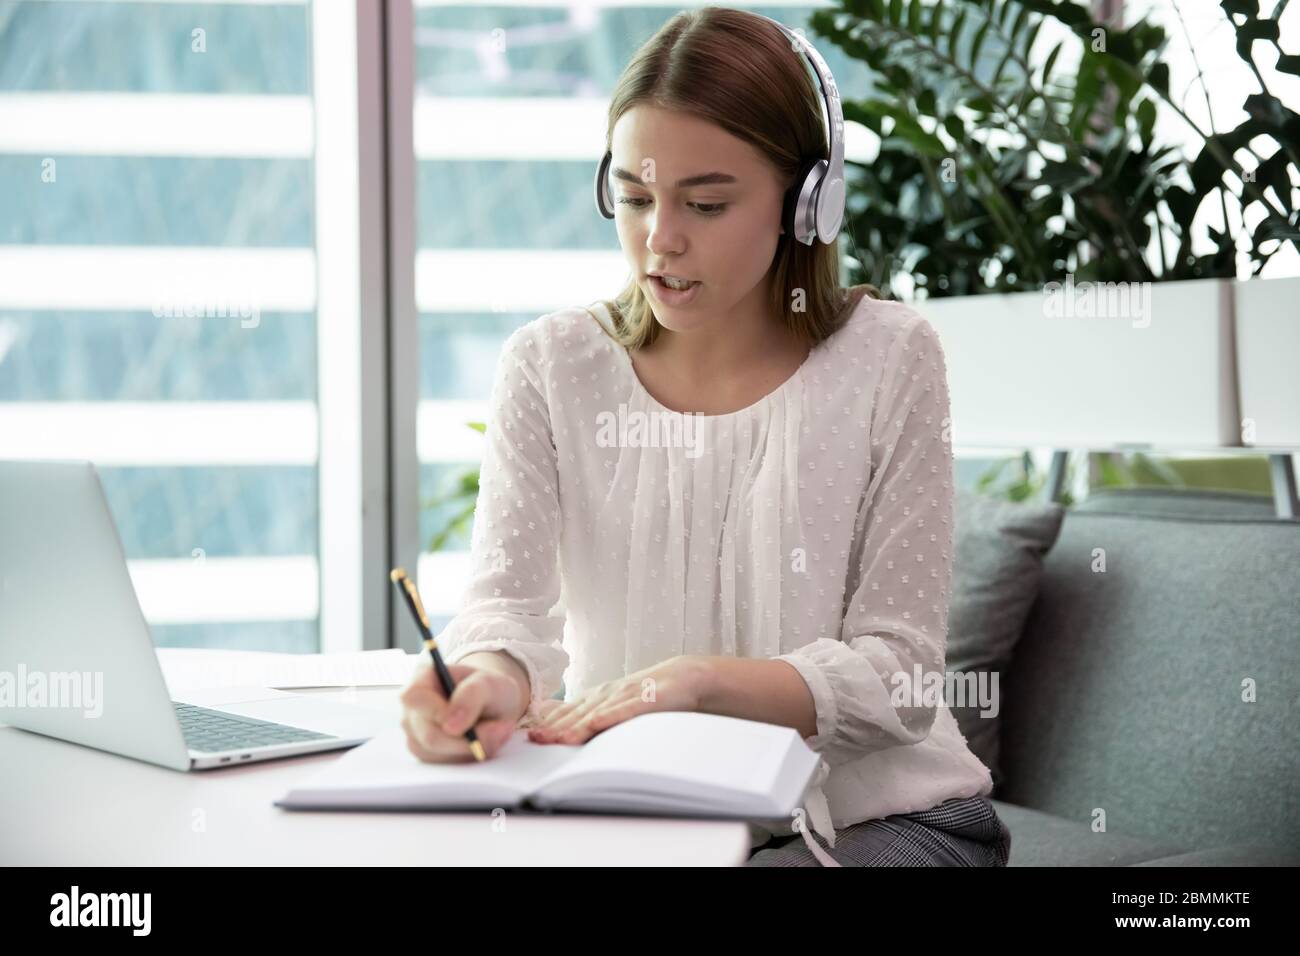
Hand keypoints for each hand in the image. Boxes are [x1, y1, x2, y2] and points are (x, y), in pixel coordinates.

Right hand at [399, 660, 521, 762]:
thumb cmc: (489, 690)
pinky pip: (446, 765)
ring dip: (472, 748)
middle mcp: (413, 709)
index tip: (467, 724)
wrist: (495, 707)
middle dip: (468, 739)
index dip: (438, 714)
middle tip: (500, 729)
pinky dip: (469, 757)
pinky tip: (483, 741)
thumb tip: (450, 726)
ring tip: (495, 731)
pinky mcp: (426, 754)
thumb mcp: (490, 683)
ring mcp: (416, 734)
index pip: (414, 699)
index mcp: (422, 679)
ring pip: (438, 755)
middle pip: (429, 735)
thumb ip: (472, 695)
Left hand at [527, 655, 707, 745]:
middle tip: (533, 740)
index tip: (527, 734)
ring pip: (595, 713)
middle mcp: (606, 694)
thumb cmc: (647, 693)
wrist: (682, 677)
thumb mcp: (615, 702)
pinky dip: (609, 716)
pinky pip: (625, 710)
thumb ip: (591, 712)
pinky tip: (596, 723)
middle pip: (575, 713)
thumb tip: (562, 727)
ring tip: (556, 738)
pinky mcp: (645, 700)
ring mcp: (625, 696)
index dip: (547, 722)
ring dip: (574, 726)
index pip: (567, 711)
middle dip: (553, 727)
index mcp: (598, 696)